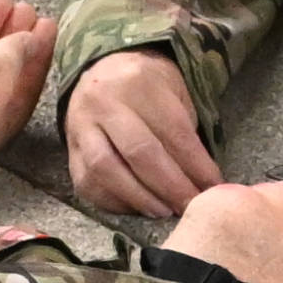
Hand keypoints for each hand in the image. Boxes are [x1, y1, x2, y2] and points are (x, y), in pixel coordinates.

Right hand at [58, 46, 216, 217]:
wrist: (102, 70)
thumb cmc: (148, 86)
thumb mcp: (174, 93)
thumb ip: (186, 132)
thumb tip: (205, 183)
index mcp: (139, 82)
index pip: (173, 132)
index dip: (196, 166)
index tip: (214, 189)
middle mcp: (104, 102)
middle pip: (139, 153)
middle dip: (170, 187)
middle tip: (190, 207)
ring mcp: (80, 126)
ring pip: (107, 170)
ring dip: (140, 198)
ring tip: (164, 211)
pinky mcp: (69, 149)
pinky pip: (87, 183)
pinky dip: (114, 202)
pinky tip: (137, 209)